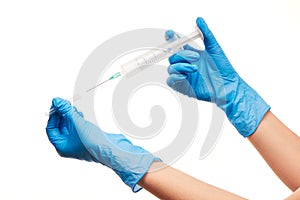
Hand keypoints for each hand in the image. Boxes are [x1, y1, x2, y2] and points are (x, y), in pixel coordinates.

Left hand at [46, 97, 159, 191]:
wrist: (112, 149)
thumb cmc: (93, 142)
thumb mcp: (77, 123)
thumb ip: (66, 111)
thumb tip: (56, 101)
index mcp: (61, 146)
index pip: (51, 128)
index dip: (53, 115)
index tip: (57, 104)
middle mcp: (68, 146)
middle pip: (60, 127)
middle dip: (63, 114)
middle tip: (65, 103)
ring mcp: (77, 143)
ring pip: (69, 127)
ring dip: (70, 116)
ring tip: (74, 108)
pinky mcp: (86, 139)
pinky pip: (78, 128)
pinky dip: (78, 120)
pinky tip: (81, 114)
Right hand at [166, 17, 269, 136]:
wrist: (229, 85)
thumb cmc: (223, 69)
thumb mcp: (214, 48)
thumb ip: (206, 34)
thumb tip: (199, 20)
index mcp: (191, 54)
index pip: (177, 45)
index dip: (171, 38)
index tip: (170, 33)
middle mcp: (186, 64)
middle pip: (173, 56)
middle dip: (181, 54)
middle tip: (196, 56)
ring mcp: (184, 75)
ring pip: (171, 68)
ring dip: (180, 66)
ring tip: (194, 68)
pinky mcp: (183, 87)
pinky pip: (171, 81)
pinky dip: (175, 77)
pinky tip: (184, 76)